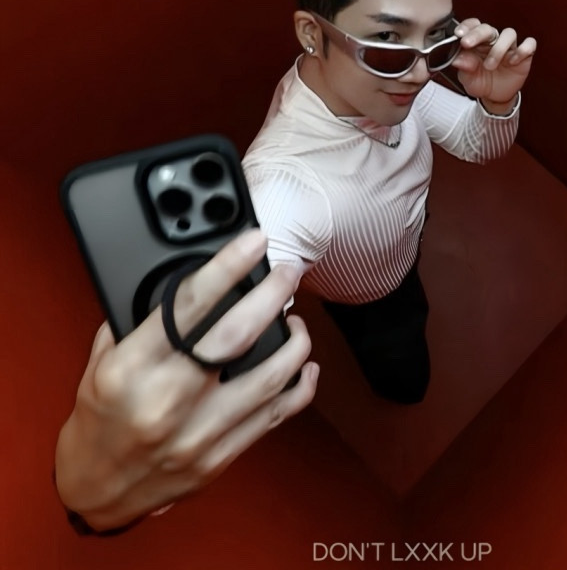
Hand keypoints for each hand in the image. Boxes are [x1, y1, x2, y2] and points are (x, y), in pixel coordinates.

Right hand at [54, 229, 317, 531]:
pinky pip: (276, 416)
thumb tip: (190, 281)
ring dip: (296, 341)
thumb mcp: (101, 362)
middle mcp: (169, 399)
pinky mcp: (222, 456)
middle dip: (273, 294)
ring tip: (297, 320)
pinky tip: (307, 366)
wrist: (96, 489)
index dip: (227, 267)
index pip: (188, 305)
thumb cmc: (99, 418)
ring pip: (270, 377)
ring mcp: (200, 432)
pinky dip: (301, 387)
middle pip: (237, 335)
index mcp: (132, 369)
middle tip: (289, 271)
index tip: (254, 242)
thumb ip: (141, 322)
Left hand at [452, 18, 536, 109]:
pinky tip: (513, 61)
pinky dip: (523, 50)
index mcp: (477, 42)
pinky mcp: (524, 55)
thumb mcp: (468, 79)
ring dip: (498, 48)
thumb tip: (457, 60)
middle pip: (488, 28)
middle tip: (467, 43)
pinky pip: (529, 44)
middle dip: (477, 34)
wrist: (495, 97)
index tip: (458, 34)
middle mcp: (493, 41)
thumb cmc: (480, 83)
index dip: (466, 27)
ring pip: (509, 34)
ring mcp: (509, 46)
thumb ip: (464, 68)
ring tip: (490, 66)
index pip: (472, 26)